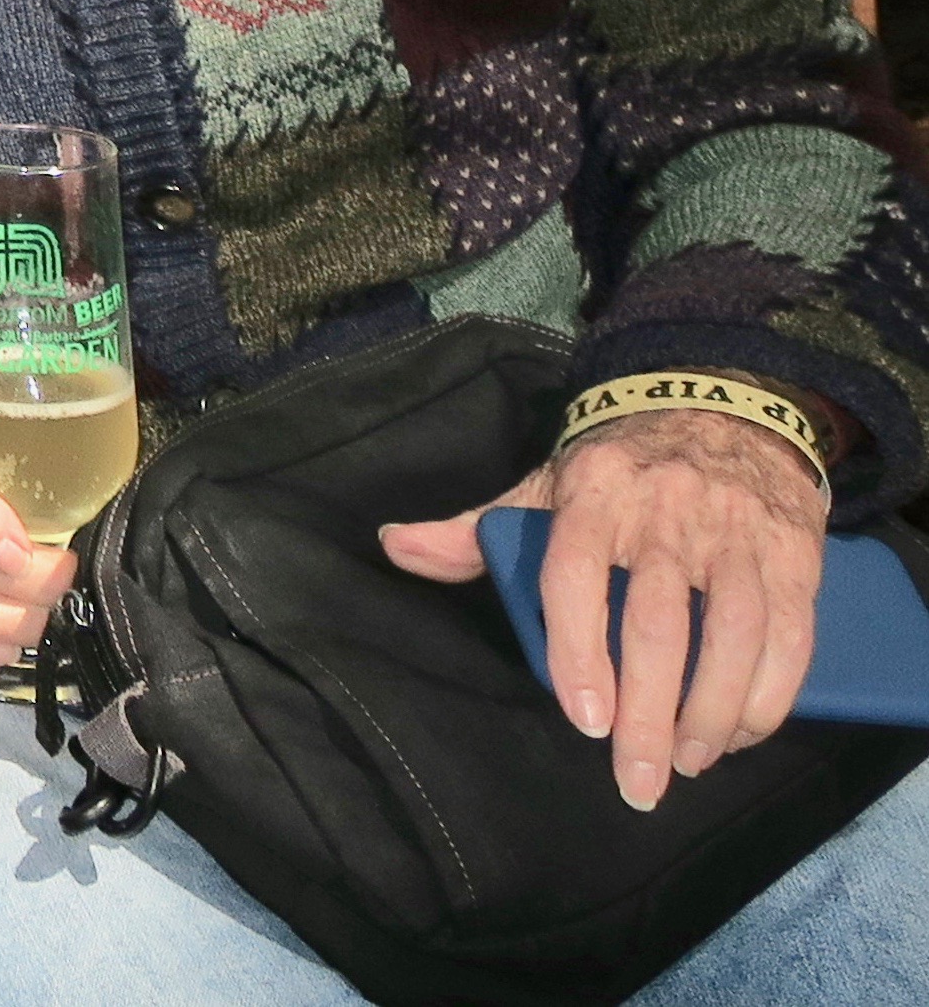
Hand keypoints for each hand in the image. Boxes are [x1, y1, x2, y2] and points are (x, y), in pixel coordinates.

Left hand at [381, 411, 827, 810]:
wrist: (725, 406)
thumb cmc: (621, 466)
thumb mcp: (545, 482)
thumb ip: (476, 528)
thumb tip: (395, 548)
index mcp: (593, 495)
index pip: (574, 573)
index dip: (579, 650)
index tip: (585, 720)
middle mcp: (665, 514)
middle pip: (657, 624)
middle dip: (649, 714)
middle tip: (637, 781)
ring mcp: (735, 535)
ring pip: (733, 635)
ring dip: (712, 712)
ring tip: (688, 763)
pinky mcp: (792, 556)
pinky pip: (791, 635)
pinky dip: (770, 694)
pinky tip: (741, 732)